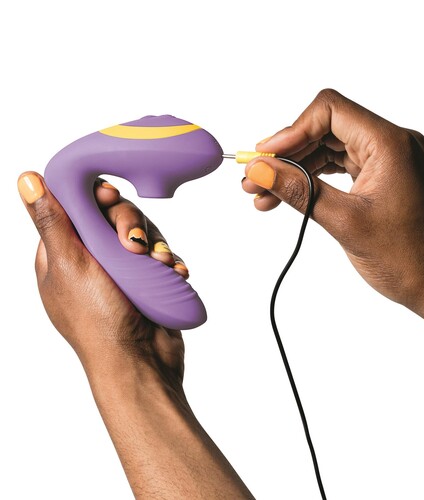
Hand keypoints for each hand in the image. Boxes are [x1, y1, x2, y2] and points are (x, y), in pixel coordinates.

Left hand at [18, 172, 252, 497]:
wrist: (140, 363)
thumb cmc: (99, 322)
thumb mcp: (70, 266)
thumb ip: (53, 221)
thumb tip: (26, 178)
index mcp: (64, 253)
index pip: (76, 206)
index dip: (94, 197)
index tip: (108, 198)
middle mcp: (93, 258)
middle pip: (114, 216)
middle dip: (130, 224)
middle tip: (134, 243)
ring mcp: (123, 269)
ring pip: (143, 233)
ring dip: (156, 244)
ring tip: (160, 263)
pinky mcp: (148, 279)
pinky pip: (162, 256)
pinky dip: (170, 261)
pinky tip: (174, 272)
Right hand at [242, 89, 423, 382]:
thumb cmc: (409, 258)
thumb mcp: (345, 222)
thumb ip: (299, 191)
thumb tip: (260, 171)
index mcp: (390, 144)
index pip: (330, 111)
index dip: (291, 131)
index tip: (264, 157)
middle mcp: (390, 144)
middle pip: (325, 130)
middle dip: (286, 154)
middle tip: (254, 178)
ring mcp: (387, 161)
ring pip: (328, 150)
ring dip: (295, 169)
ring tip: (263, 194)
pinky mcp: (381, 178)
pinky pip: (339, 168)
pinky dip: (313, 180)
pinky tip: (288, 196)